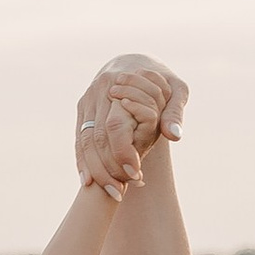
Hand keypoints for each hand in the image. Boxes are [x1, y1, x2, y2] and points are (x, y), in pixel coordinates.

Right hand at [72, 59, 187, 199]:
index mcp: (118, 84)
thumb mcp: (176, 89)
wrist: (135, 61)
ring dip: (93, 169)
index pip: (114, 126)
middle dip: (106, 168)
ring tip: (108, 191)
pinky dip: (82, 161)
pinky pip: (79, 138)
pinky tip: (87, 181)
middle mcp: (97, 92)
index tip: (137, 175)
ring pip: (83, 140)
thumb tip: (174, 135)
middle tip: (120, 193)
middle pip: (95, 138)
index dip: (123, 153)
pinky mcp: (82, 109)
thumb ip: (174, 111)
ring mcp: (87, 100)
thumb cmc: (160, 78)